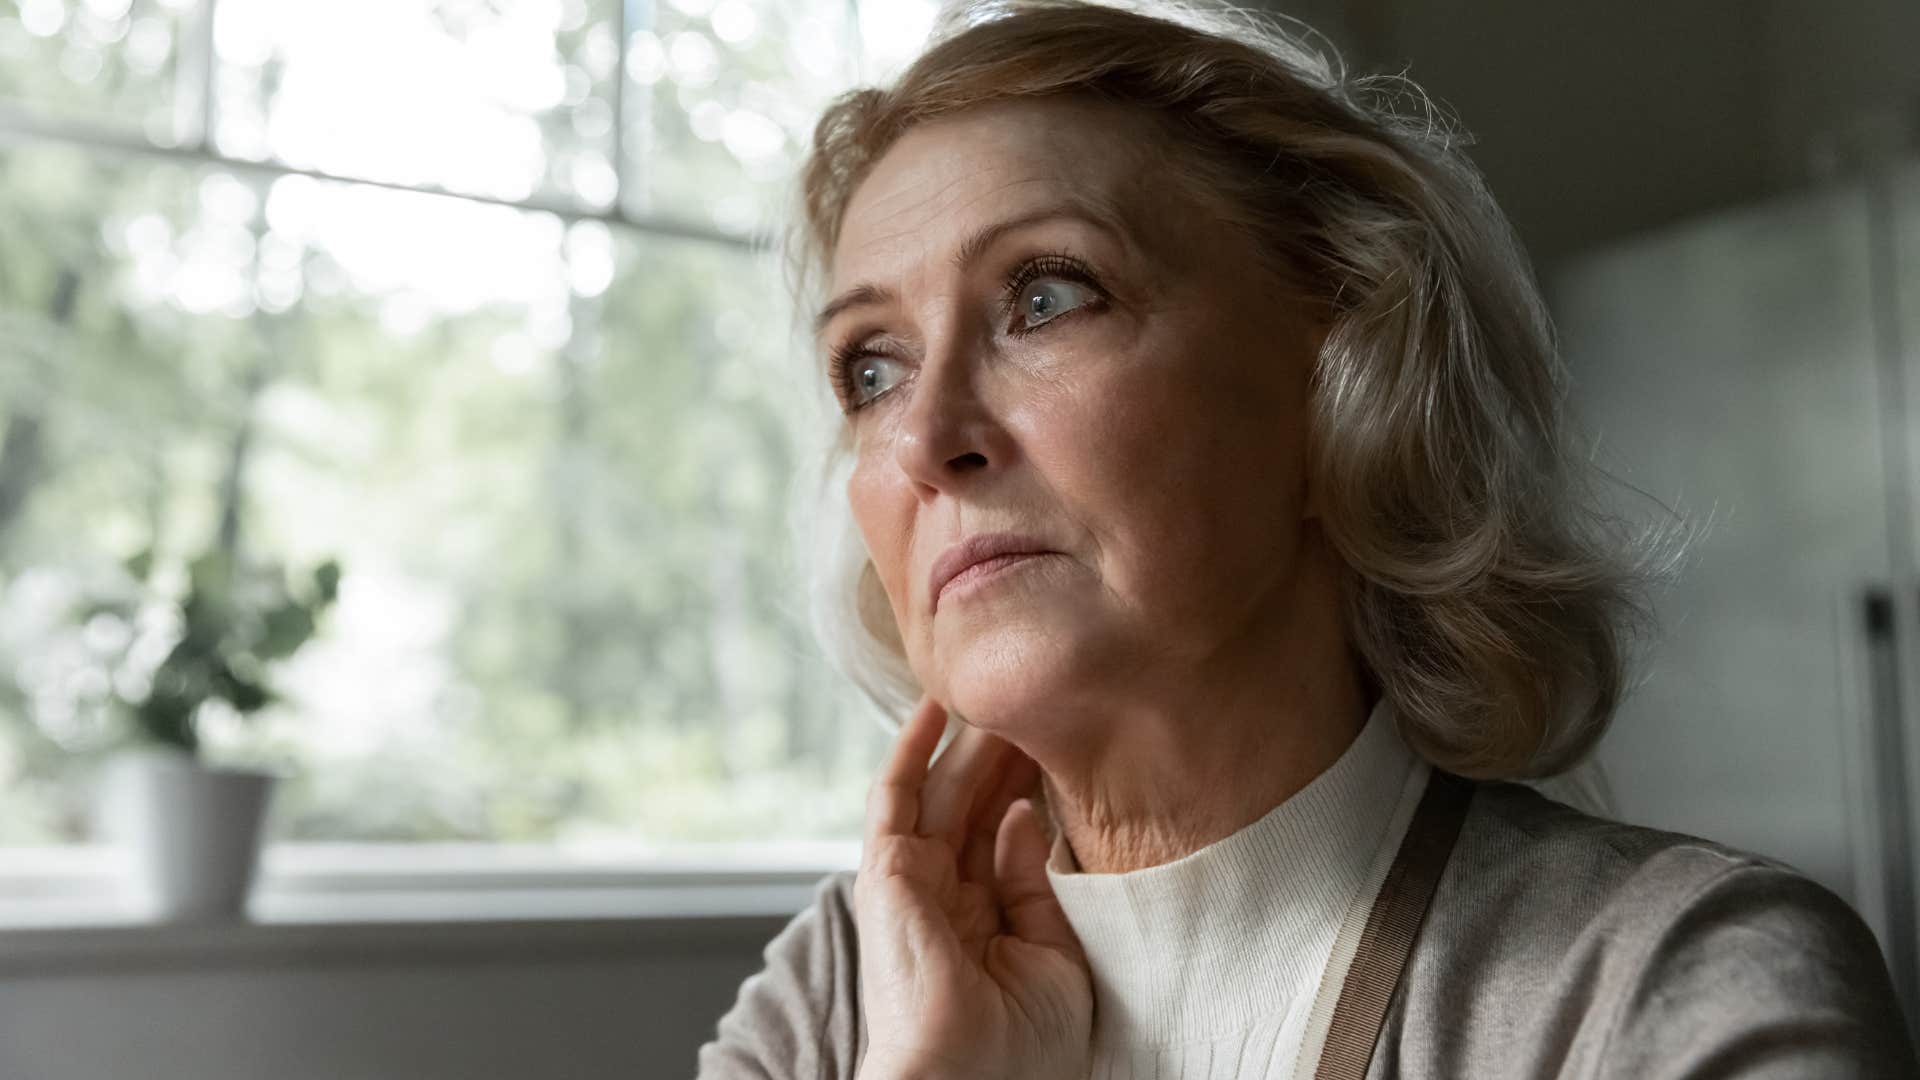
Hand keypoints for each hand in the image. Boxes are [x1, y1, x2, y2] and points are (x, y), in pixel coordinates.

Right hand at [853, 698, 1092, 1079]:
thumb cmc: (1017, 1053)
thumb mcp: (1055, 957)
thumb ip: (1037, 884)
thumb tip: (1026, 815)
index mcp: (984, 922)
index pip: (1006, 836)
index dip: (1032, 786)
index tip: (1067, 743)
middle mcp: (945, 898)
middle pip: (977, 806)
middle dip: (1007, 754)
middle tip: (1042, 702)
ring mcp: (912, 884)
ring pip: (943, 791)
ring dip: (970, 741)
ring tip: (1003, 691)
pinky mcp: (886, 873)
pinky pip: (894, 797)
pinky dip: (911, 749)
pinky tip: (937, 706)